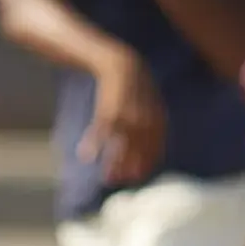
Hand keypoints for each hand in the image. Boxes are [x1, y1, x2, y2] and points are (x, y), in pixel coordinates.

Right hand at [80, 49, 165, 182]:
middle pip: (139, 151)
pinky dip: (93, 145)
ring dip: (114, 164)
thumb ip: (152, 122)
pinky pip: (100, 133)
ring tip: (106, 178)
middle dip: (130, 168)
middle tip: (121, 182)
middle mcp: (144, 120)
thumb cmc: (133, 86)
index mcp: (158, 118)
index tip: (137, 177)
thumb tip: (149, 142)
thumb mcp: (149, 102)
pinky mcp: (108, 111)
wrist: (119, 63)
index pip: (156, 148)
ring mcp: (126, 116)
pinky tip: (86, 157)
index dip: (146, 164)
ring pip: (121, 147)